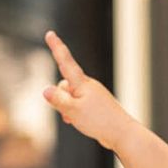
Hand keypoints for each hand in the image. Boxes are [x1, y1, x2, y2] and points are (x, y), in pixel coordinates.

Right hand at [43, 31, 134, 151]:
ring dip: (67, 108)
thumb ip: (58, 99)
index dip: (56, 47)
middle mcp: (88, 86)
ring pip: (70, 97)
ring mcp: (92, 94)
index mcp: (83, 83)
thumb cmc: (99, 121)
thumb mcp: (73, 110)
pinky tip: (80, 123)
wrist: (122, 134)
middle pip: (64, 85)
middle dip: (60, 98)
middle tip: (70, 113)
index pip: (66, 61)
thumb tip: (46, 90)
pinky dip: (74, 113)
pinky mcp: (95, 104)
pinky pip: (77, 105)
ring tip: (77, 120)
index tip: (50, 33)